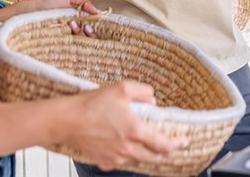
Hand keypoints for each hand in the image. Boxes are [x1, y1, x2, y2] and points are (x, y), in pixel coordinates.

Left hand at [0, 0, 98, 35]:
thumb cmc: (46, 3)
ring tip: (71, 24)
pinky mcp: (60, 44)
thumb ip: (83, 1)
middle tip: (85, 27)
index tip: (92, 25)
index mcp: (76, 17)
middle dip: (90, 32)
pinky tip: (68, 29)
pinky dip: (74, 39)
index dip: (95, 27)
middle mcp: (73, 28)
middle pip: (90, 36)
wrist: (30, 13)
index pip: (92, 25)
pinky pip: (72, 47)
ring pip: (82, 42)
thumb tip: (98, 11)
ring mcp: (66, 37)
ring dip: (81, 33)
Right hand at [55, 81, 185, 170]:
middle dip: (164, 153)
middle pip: (154, 158)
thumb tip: (153, 97)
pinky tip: (122, 147)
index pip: (164, 144)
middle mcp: (129, 148)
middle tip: (168, 146)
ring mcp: (116, 158)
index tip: (183, 141)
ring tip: (145, 145)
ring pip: (138, 160)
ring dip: (145, 154)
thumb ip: (142, 91)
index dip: (177, 144)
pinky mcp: (103, 161)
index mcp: (136, 131)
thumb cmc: (91, 104)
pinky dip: (126, 156)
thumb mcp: (120, 88)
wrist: (66, 121)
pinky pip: (120, 162)